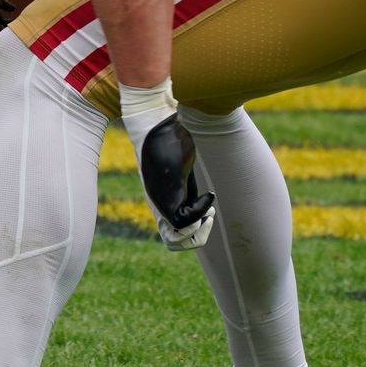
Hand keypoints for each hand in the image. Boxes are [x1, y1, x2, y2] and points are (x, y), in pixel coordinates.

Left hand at [123, 84, 213, 251]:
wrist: (157, 123)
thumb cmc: (170, 136)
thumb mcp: (180, 162)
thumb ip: (185, 176)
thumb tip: (202, 175)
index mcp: (163, 200)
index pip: (172, 236)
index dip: (192, 233)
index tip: (206, 212)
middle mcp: (160, 205)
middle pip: (174, 244)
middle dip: (198, 237)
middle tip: (208, 215)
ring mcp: (161, 203)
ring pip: (177, 238)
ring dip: (200, 229)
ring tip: (207, 210)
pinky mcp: (166, 196)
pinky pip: (184, 222)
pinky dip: (202, 212)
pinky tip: (209, 196)